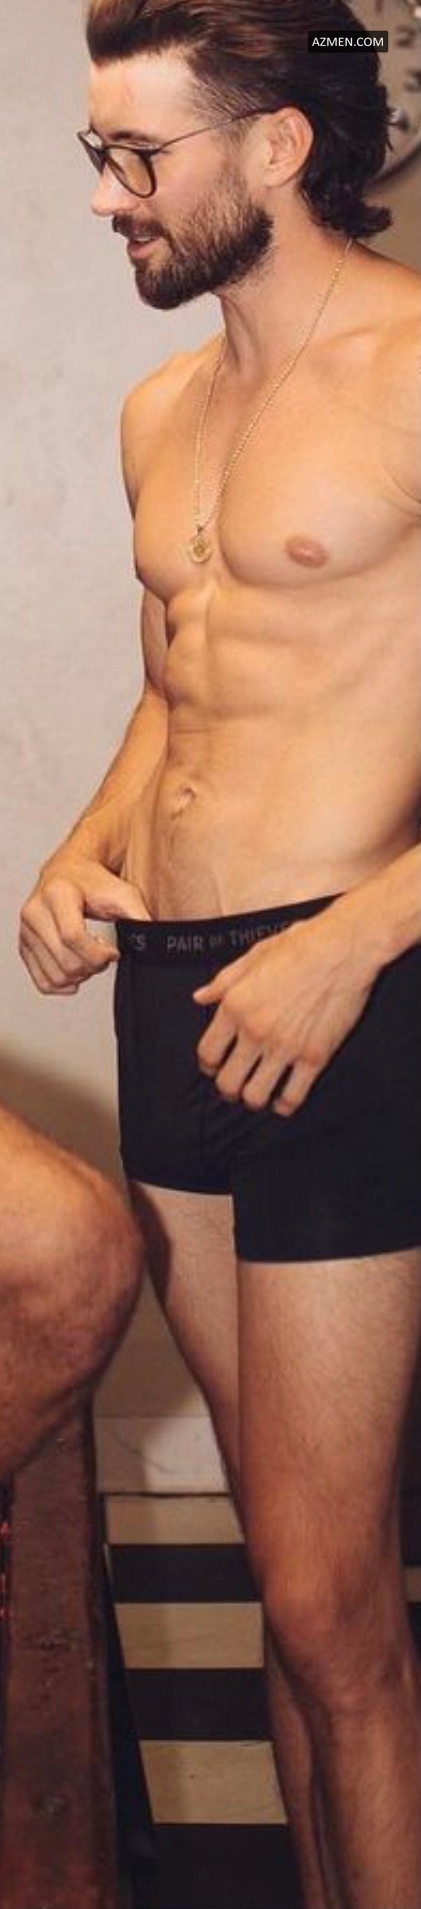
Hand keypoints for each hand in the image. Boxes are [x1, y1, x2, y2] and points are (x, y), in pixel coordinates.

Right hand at [19, 857, 148, 995]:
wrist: (70, 872)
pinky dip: (63, 984)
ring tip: (90, 958)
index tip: (112, 951)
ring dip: (79, 976)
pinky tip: (77, 970)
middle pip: (66, 962)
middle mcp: (35, 911)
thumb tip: (155, 945)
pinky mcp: (24, 945)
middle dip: (92, 966)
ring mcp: (26, 930)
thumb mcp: (124, 894)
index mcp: (57, 894)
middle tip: (104, 955)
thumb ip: (140, 918)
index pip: (72, 937)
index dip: (97, 953)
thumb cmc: (96, 882)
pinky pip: (43, 981)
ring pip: (56, 976)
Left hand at [194, 904, 372, 1116]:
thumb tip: (200, 997)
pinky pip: (293, 1097)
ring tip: (258, 1093)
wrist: (343, 948)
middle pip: (227, 1082)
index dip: (208, 1065)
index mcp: (235, 1006)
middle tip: (233, 1087)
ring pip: (256, 1096)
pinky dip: (284, 1105)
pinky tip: (283, 1100)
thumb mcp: (253, 956)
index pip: (208, 1053)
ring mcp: (285, 1047)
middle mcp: (255, 1031)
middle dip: (227, 1089)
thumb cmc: (300, 945)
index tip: (214, 1066)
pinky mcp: (314, 1057)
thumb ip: (223, 981)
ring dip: (253, 1099)